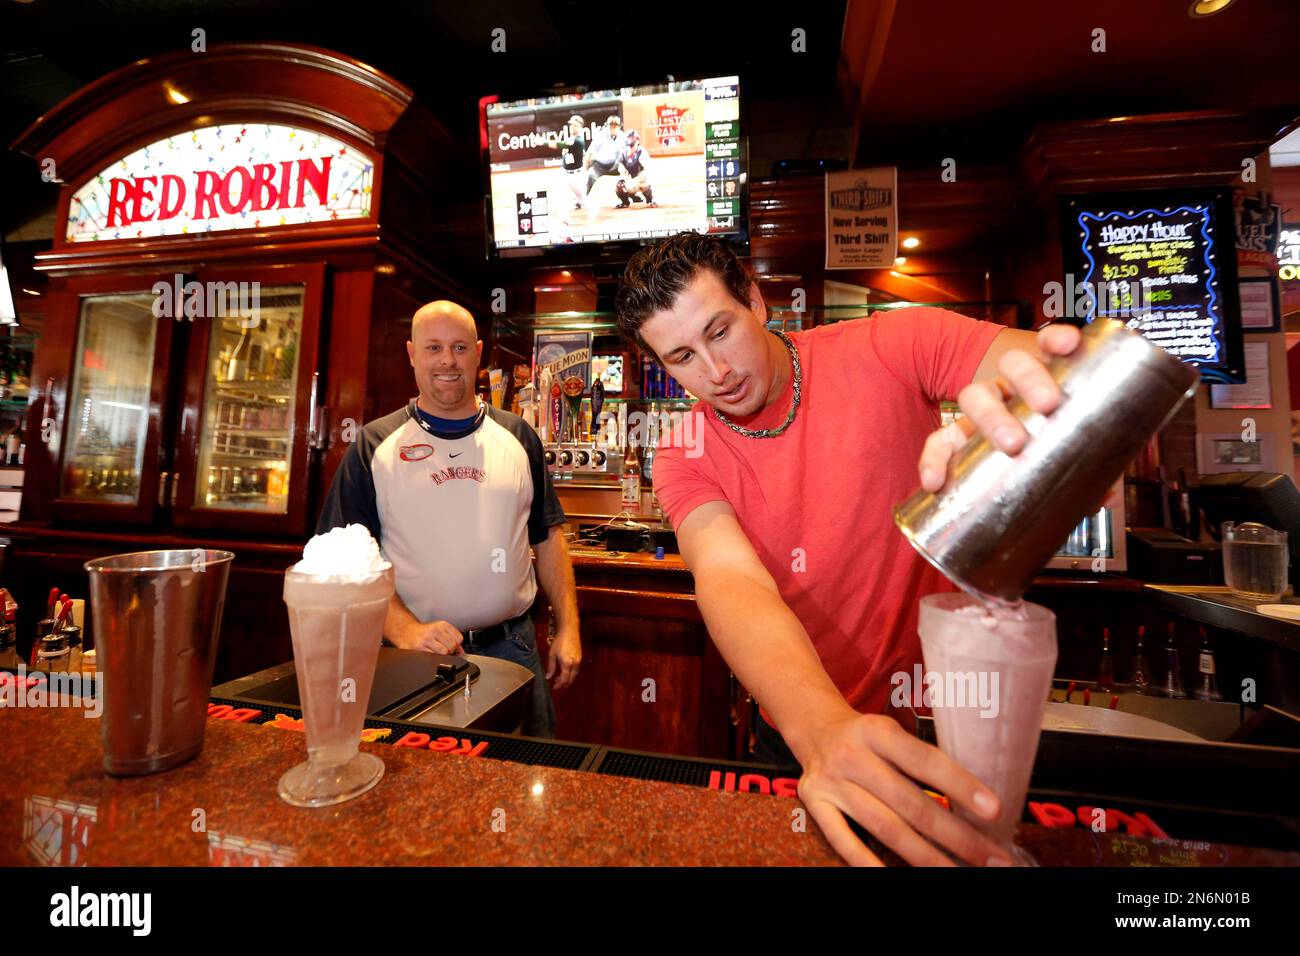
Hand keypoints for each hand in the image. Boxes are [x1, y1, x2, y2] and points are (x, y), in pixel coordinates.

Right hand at [394, 619, 463, 654]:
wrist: (406, 632)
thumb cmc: (424, 632)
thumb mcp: (440, 630)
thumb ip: (452, 638)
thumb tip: (461, 651)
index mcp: (442, 625)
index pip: (459, 638)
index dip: (457, 645)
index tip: (453, 647)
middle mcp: (435, 630)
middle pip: (452, 646)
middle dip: (450, 651)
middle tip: (444, 650)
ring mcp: (427, 639)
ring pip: (444, 652)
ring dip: (442, 655)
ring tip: (437, 652)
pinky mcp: (420, 647)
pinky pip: (434, 656)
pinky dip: (435, 658)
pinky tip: (430, 653)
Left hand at [546, 626, 581, 689]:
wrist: (569, 631)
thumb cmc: (560, 641)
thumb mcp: (552, 654)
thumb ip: (550, 667)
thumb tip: (548, 677)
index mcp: (567, 664)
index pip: (564, 679)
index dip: (559, 685)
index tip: (554, 688)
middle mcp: (574, 664)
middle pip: (570, 679)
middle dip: (564, 684)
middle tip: (556, 685)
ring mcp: (578, 661)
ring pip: (574, 675)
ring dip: (567, 679)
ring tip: (559, 678)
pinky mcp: (580, 658)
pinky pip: (576, 670)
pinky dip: (571, 673)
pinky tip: (565, 671)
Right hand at [794, 712, 1012, 866]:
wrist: (815, 729)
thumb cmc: (866, 737)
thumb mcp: (892, 732)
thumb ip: (922, 760)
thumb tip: (973, 801)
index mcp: (877, 732)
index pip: (925, 761)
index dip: (961, 786)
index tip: (994, 810)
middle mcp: (853, 756)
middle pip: (909, 803)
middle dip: (955, 835)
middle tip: (990, 856)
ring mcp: (832, 783)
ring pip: (884, 826)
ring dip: (925, 855)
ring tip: (955, 871)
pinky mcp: (815, 803)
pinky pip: (843, 839)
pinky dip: (867, 861)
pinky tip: (891, 875)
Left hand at [918, 323, 1080, 492]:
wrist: (1070, 398)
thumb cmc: (1052, 445)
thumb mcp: (1050, 471)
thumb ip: (1067, 488)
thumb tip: (1102, 500)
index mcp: (978, 429)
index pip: (945, 441)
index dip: (934, 460)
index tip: (933, 484)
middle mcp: (994, 398)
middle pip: (977, 398)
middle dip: (991, 420)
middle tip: (1015, 443)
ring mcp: (1019, 374)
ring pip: (1011, 366)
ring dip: (1026, 380)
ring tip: (1049, 402)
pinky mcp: (1048, 352)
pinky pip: (1047, 340)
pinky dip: (1056, 339)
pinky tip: (1069, 344)